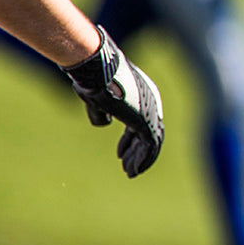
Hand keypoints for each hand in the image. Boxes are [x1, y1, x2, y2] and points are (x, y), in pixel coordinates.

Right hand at [61, 26, 163, 177]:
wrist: (97, 72)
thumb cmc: (92, 80)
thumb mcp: (96, 97)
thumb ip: (102, 110)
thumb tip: (106, 123)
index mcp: (141, 94)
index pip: (139, 123)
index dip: (130, 140)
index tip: (120, 154)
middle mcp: (150, 102)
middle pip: (147, 133)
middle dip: (136, 151)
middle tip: (128, 167)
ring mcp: (150, 111)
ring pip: (150, 142)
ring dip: (140, 159)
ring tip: (130, 172)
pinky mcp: (147, 120)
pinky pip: (150, 145)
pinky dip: (143, 159)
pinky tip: (133, 171)